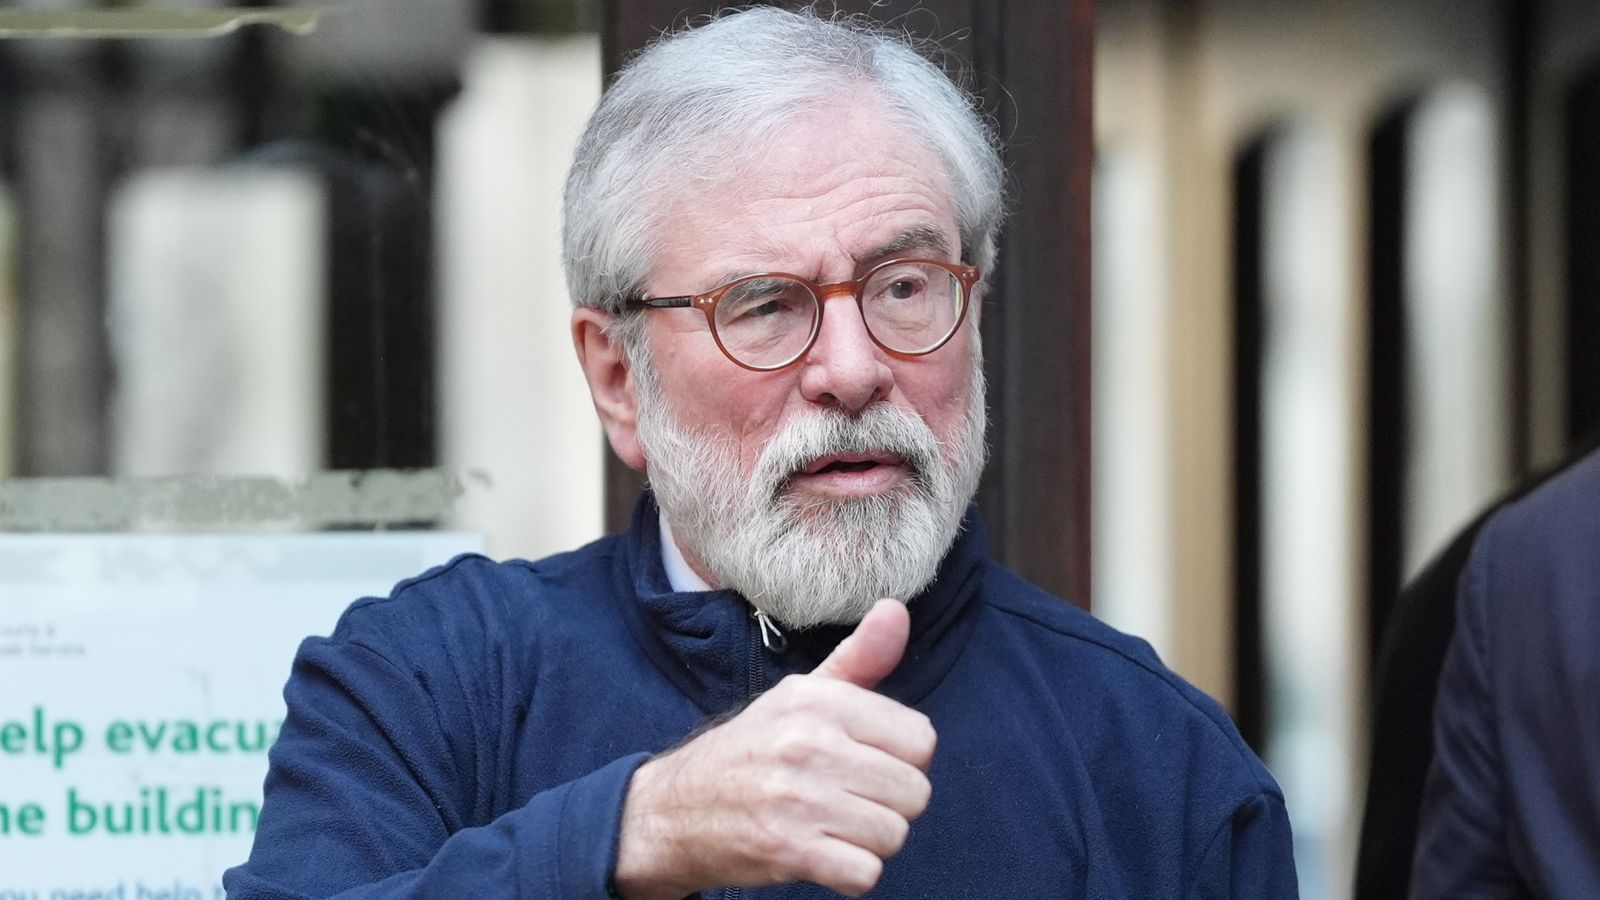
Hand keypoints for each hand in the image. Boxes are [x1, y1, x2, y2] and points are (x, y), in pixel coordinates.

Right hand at [613, 599, 935, 898]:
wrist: (674, 810)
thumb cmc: (751, 751)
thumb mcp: (800, 696)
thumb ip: (859, 658)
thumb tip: (896, 609)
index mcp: (818, 700)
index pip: (920, 740)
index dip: (901, 760)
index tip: (864, 763)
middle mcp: (808, 742)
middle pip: (914, 792)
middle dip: (888, 806)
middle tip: (846, 801)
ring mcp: (797, 798)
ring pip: (894, 834)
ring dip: (868, 842)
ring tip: (830, 826)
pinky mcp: (787, 850)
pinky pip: (865, 875)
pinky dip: (849, 875)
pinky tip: (822, 856)